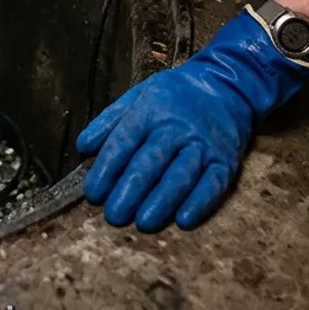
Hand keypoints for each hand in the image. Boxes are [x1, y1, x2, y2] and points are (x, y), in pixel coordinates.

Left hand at [76, 10, 308, 231]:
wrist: (226, 86)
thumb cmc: (174, 96)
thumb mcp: (138, 96)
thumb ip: (109, 121)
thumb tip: (82, 147)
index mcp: (150, 111)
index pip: (124, 141)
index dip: (107, 168)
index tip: (93, 193)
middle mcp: (176, 128)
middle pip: (150, 162)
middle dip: (130, 191)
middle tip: (114, 215)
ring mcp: (203, 145)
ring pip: (180, 176)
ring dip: (161, 201)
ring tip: (143, 223)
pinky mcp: (225, 161)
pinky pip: (213, 184)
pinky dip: (200, 203)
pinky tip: (184, 220)